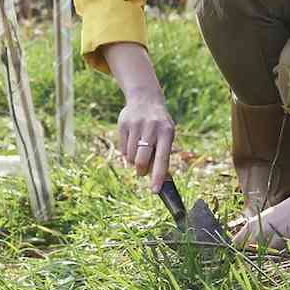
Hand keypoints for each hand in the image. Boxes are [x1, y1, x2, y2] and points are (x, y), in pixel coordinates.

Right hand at [103, 42, 175, 185]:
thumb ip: (162, 155)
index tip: (155, 191)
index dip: (158, 177)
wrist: (145, 98)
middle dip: (141, 171)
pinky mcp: (123, 124)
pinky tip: (132, 143)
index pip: (162, 159)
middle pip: (142, 161)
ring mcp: (136, 126)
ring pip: (131, 157)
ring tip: (139, 152)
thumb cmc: (159, 124)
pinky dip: (127, 153)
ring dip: (134, 161)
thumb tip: (158, 178)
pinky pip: (123, 149)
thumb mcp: (166, 136)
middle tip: (142, 173)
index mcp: (166, 133)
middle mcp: (151, 128)